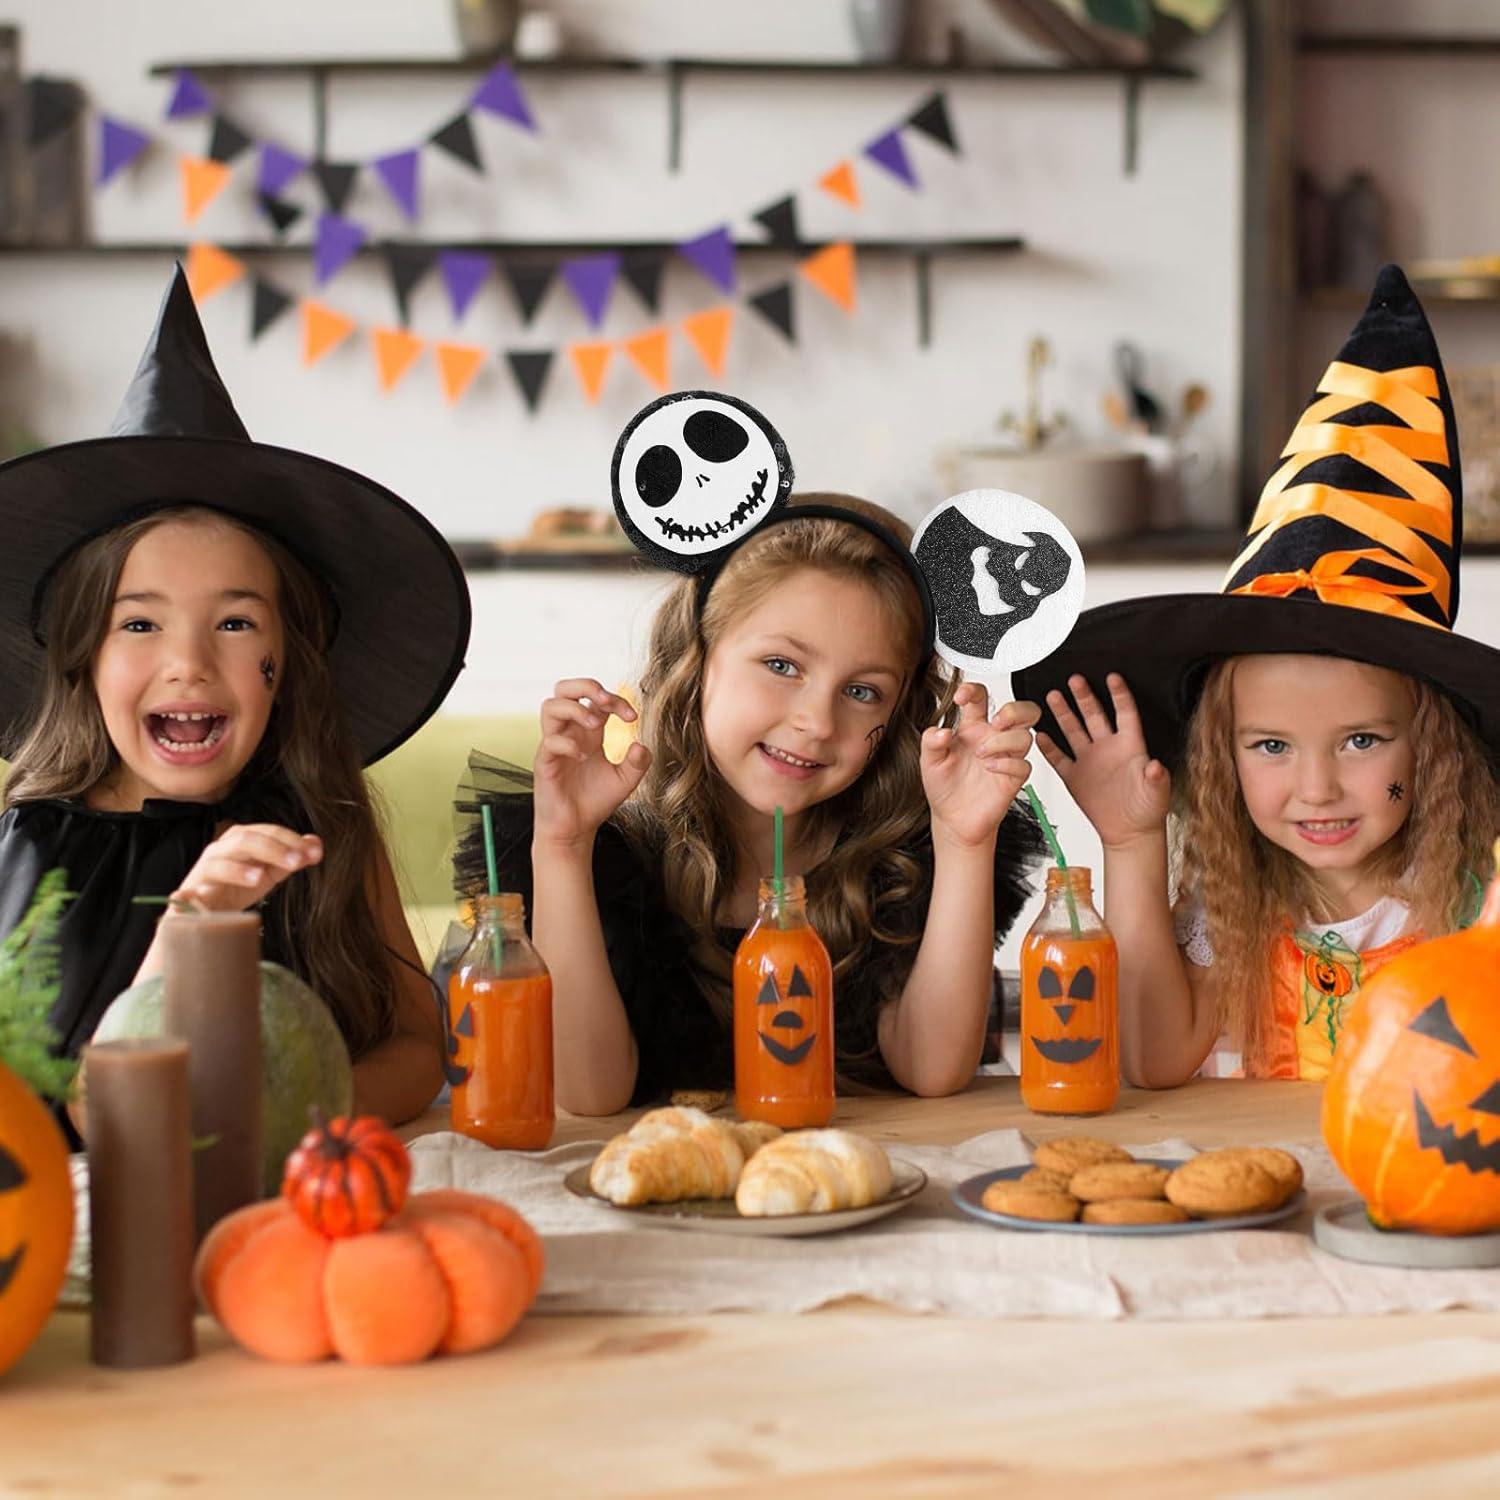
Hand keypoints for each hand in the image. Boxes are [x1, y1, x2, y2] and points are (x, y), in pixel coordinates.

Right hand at [172, 823, 322, 910]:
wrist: (207, 915)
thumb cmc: (238, 889)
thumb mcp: (269, 873)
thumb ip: (292, 859)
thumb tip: (316, 844)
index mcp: (242, 840)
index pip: (269, 832)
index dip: (292, 841)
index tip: (314, 854)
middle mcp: (221, 850)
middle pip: (246, 841)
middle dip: (273, 849)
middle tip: (297, 862)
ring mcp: (203, 872)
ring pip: (218, 863)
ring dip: (238, 869)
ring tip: (259, 878)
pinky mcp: (187, 897)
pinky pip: (186, 894)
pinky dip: (191, 896)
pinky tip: (201, 898)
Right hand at [533, 678, 651, 848]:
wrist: (576, 830)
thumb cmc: (595, 801)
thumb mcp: (626, 780)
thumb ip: (638, 762)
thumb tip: (641, 744)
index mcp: (587, 732)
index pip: (596, 699)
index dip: (615, 700)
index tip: (632, 717)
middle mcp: (569, 733)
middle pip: (564, 688)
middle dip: (586, 686)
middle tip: (605, 702)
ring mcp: (554, 746)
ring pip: (550, 706)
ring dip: (576, 709)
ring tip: (595, 726)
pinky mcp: (544, 763)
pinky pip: (549, 741)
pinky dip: (568, 743)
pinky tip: (584, 757)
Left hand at [921, 684, 1037, 848]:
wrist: (952, 818)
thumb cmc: (943, 785)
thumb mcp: (929, 760)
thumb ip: (931, 741)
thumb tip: (941, 730)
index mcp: (973, 727)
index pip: (981, 697)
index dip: (974, 690)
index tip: (961, 697)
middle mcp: (993, 739)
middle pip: (1023, 710)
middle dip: (1014, 710)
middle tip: (996, 721)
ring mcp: (1006, 757)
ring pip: (1025, 736)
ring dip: (1004, 741)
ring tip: (981, 754)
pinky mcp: (1013, 778)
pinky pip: (1024, 765)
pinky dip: (1007, 764)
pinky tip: (989, 768)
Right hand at [1034, 672, 1169, 848]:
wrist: (1130, 833)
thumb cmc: (1147, 810)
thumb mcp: (1157, 792)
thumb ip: (1156, 777)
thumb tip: (1155, 765)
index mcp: (1130, 746)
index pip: (1125, 713)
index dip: (1119, 695)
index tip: (1112, 677)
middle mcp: (1108, 748)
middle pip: (1094, 715)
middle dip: (1084, 696)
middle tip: (1074, 679)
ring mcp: (1090, 761)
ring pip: (1073, 730)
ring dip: (1063, 714)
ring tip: (1052, 696)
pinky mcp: (1075, 777)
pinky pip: (1059, 759)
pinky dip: (1048, 748)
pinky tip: (1040, 735)